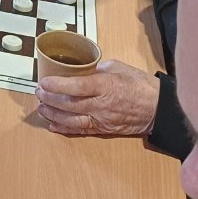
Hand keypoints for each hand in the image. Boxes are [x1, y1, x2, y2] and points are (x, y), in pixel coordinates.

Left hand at [36, 60, 158, 136]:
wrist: (158, 108)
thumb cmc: (140, 85)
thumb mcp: (118, 67)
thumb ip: (97, 69)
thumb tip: (82, 70)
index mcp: (106, 86)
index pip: (77, 86)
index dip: (58, 85)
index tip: (44, 82)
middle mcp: (102, 105)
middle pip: (70, 104)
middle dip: (50, 99)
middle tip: (38, 93)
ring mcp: (103, 120)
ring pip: (72, 120)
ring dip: (53, 115)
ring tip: (41, 108)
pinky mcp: (104, 130)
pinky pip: (82, 131)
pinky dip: (65, 128)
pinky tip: (53, 124)